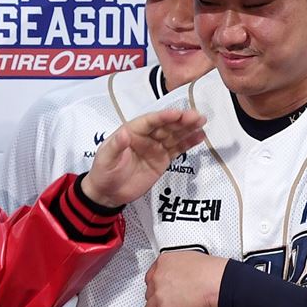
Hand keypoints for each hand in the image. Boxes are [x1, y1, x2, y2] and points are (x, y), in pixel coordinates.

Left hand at [82, 108, 205, 207]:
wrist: (108, 193)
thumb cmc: (104, 172)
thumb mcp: (106, 158)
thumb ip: (115, 146)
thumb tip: (124, 132)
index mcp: (131, 131)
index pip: (150, 121)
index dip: (164, 117)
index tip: (178, 113)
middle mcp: (146, 136)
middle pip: (165, 126)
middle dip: (181, 120)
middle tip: (197, 116)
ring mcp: (155, 147)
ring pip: (174, 135)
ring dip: (188, 128)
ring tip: (202, 122)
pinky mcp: (162, 160)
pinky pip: (177, 149)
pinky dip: (188, 143)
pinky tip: (200, 137)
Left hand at [144, 251, 227, 306]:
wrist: (221, 284)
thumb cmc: (214, 273)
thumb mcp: (191, 260)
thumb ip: (179, 269)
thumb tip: (180, 279)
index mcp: (164, 262)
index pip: (150, 277)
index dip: (156, 288)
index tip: (161, 293)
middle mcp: (159, 277)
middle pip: (149, 294)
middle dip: (159, 302)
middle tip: (169, 306)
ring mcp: (160, 294)